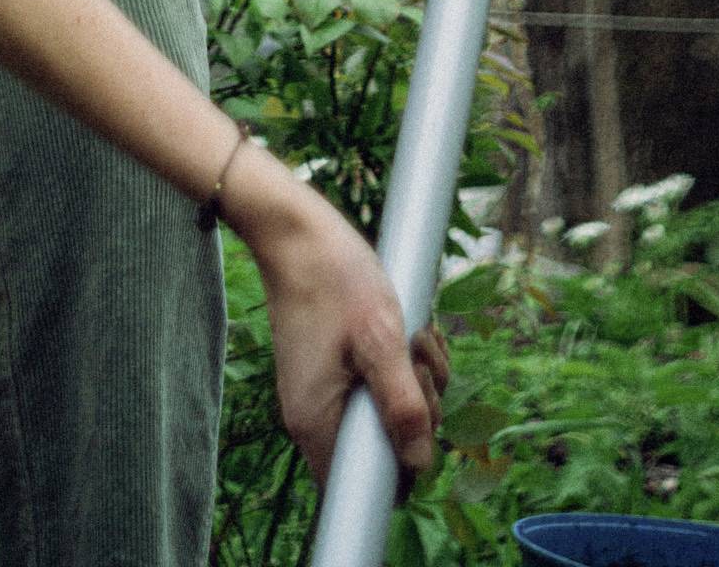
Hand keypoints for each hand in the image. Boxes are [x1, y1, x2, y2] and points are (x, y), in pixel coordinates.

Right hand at [245, 183, 451, 497]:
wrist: (297, 230)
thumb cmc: (334, 279)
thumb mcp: (380, 339)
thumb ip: (401, 404)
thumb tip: (420, 462)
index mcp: (316, 421)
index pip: (362, 488)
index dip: (403, 467)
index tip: (418, 416)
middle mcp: (315, 415)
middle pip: (384, 447)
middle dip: (417, 409)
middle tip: (416, 361)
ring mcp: (324, 389)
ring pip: (388, 411)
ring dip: (415, 379)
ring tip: (412, 335)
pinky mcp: (335, 367)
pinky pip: (380, 384)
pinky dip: (402, 362)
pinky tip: (406, 329)